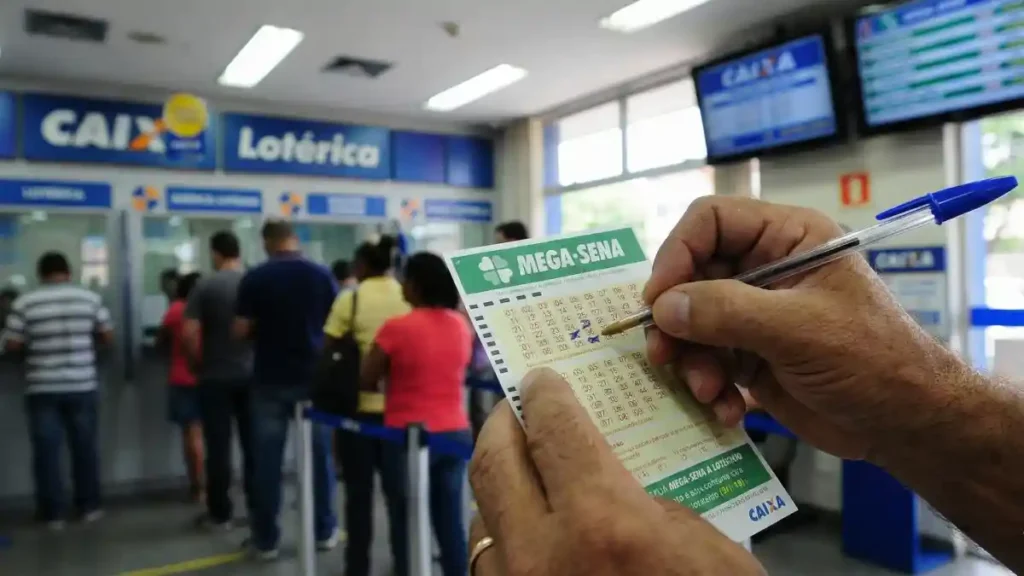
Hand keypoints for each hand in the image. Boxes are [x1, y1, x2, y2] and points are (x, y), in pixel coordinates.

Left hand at [469, 367, 764, 575]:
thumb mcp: (708, 549)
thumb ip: (649, 502)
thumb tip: (609, 479)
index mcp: (602, 523)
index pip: (553, 428)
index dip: (545, 394)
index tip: (541, 379)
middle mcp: (542, 556)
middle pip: (494, 462)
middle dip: (502, 423)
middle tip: (517, 408)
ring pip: (482, 516)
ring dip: (499, 482)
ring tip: (523, 464)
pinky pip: (492, 565)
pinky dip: (505, 535)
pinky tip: (530, 529)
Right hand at [642, 196, 955, 459]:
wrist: (906, 425)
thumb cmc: (872, 360)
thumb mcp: (800, 329)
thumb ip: (728, 312)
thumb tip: (662, 307)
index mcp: (787, 239)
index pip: (712, 221)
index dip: (678, 252)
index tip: (658, 299)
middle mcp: (765, 270)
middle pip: (691, 276)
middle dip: (676, 320)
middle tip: (664, 354)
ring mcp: (755, 315)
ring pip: (691, 324)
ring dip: (691, 361)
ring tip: (708, 390)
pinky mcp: (750, 356)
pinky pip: (707, 361)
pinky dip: (708, 387)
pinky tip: (727, 408)